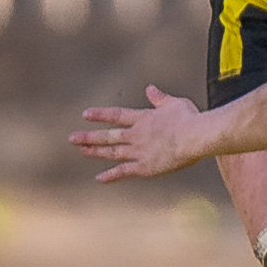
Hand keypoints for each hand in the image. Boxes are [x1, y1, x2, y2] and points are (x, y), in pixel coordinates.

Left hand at [69, 87, 204, 180]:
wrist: (194, 137)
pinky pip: (124, 172)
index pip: (116, 115)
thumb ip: (160, 98)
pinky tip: (99, 178)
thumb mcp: (175, 103)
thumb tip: (150, 88)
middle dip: (89, 137)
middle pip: (108, 135)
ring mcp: (138, 151)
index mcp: (143, 119)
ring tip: (82, 151)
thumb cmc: (189, 118)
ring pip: (112, 152)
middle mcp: (136, 135)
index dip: (100, 115)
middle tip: (72, 138)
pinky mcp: (145, 167)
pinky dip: (111, 175)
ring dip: (96, 152)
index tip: (85, 115)